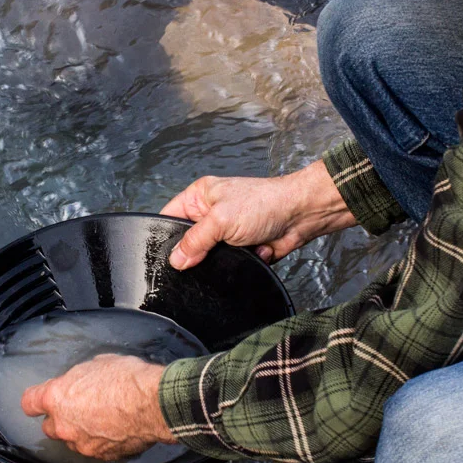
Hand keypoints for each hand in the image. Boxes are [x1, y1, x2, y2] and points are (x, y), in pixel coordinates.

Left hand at [20, 354, 174, 459]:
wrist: (154, 403)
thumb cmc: (128, 379)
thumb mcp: (98, 364)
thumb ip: (82, 378)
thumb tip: (85, 380)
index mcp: (57, 397)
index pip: (29, 403)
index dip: (35, 401)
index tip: (40, 401)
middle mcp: (64, 424)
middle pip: (49, 427)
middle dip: (61, 419)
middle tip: (79, 408)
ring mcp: (82, 444)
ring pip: (72, 441)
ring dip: (81, 433)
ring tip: (103, 419)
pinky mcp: (102, 456)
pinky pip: (95, 449)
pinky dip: (102, 442)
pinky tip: (117, 429)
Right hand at [160, 159, 355, 269]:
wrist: (301, 216)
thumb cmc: (265, 203)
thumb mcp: (221, 219)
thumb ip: (195, 240)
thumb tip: (176, 260)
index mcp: (200, 196)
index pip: (170, 216)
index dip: (164, 235)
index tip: (161, 256)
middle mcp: (210, 213)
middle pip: (188, 241)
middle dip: (194, 253)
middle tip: (197, 261)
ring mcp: (226, 232)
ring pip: (208, 257)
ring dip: (218, 261)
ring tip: (227, 256)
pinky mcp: (240, 248)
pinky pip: (228, 265)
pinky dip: (236, 265)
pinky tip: (247, 257)